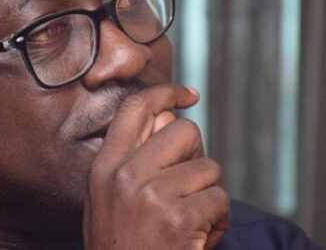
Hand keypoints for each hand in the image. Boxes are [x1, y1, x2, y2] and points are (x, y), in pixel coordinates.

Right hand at [83, 85, 229, 249]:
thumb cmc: (122, 248)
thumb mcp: (108, 201)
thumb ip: (130, 161)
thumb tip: (168, 118)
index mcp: (104, 167)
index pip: (136, 109)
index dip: (165, 92)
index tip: (188, 94)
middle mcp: (124, 175)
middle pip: (183, 130)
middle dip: (196, 155)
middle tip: (189, 186)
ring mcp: (150, 195)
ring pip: (208, 168)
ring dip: (209, 196)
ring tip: (191, 224)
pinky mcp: (179, 219)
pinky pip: (221, 199)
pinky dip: (220, 221)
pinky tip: (200, 239)